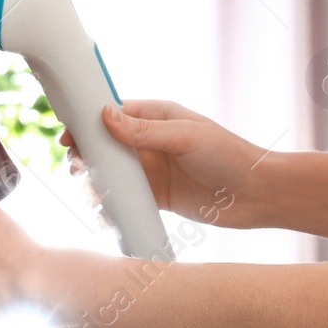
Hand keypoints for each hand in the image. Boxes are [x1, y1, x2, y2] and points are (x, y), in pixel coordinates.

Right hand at [60, 99, 264, 228]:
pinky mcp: (158, 197)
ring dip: (97, 182)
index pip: (114, 113)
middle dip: (88, 155)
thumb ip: (144, 131)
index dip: (89, 122)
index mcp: (157, 117)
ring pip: (112, 173)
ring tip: (92, 193)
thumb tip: (105, 115)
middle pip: (107, 145)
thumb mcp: (185, 137)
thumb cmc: (228, 154)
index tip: (69, 134)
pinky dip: (111, 205)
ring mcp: (153, 169)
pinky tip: (105, 213)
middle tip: (78, 168)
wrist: (258, 194)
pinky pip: (126, 199)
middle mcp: (151, 141)